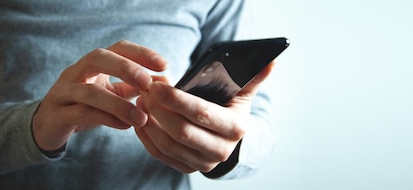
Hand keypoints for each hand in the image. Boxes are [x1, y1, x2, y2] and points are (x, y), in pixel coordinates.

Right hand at [32, 40, 166, 150]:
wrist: (48, 126)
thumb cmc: (85, 106)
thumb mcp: (113, 93)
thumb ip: (136, 88)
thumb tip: (166, 82)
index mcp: (93, 64)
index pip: (118, 48)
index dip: (141, 53)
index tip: (164, 65)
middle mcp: (76, 72)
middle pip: (98, 58)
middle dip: (125, 68)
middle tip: (147, 83)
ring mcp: (64, 92)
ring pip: (89, 92)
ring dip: (119, 105)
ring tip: (141, 118)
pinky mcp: (58, 114)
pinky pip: (81, 114)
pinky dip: (106, 119)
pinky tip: (125, 126)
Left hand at [135, 63, 273, 172]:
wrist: (230, 139)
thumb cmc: (232, 109)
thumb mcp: (243, 94)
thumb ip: (253, 78)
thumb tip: (271, 62)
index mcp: (235, 128)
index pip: (202, 113)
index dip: (176, 99)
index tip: (158, 84)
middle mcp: (221, 150)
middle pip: (182, 132)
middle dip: (159, 110)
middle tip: (146, 91)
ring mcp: (204, 163)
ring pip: (168, 145)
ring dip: (149, 122)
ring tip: (141, 101)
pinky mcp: (188, 168)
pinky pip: (161, 155)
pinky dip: (147, 137)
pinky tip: (141, 119)